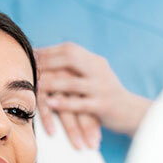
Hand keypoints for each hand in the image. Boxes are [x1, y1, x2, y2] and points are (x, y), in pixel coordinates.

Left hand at [36, 42, 151, 138]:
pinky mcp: (104, 106)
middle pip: (71, 59)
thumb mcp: (93, 77)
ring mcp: (102, 88)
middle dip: (47, 62)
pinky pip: (80, 103)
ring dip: (51, 83)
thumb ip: (75, 68)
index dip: (48, 51)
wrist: (132, 113)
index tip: (30, 55)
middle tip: (29, 67)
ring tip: (35, 85)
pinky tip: (50, 103)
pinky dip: (63, 103)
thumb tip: (43, 60)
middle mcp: (99, 70)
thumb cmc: (104, 95)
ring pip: (72, 82)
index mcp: (95, 61)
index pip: (69, 50)